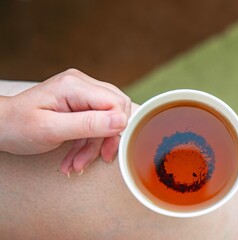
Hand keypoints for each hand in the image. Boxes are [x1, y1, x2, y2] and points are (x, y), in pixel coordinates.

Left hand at [0, 69, 132, 174]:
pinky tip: (75, 157)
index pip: (115, 102)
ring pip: (106, 120)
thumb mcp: (51, 130)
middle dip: (107, 139)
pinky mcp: (79, 103)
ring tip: (77, 164)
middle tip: (98, 159)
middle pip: (115, 110)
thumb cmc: (18, 126)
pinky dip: (88, 143)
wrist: (1, 126)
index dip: (117, 128)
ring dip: (94, 146)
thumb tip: (121, 121)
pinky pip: (95, 123)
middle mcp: (81, 84)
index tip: (106, 151)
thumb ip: (88, 124)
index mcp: (75, 86)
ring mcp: (81, 93)